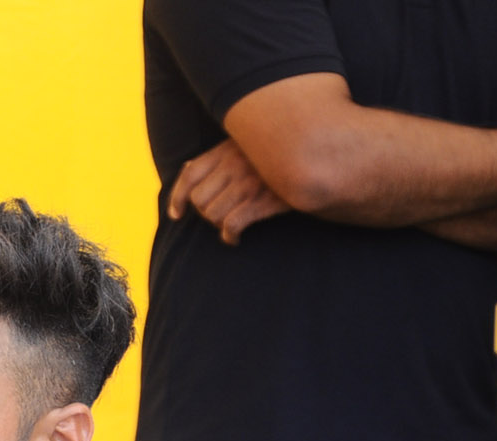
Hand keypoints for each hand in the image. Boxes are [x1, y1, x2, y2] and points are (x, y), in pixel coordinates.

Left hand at [167, 138, 292, 243]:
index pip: (190, 175)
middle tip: (220, 216)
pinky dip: (229, 236)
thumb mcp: (246, 144)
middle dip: (205, 213)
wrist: (320, 152)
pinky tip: (234, 239)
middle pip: (200, 200)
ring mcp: (250, 181)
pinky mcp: (265, 199)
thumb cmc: (280, 152)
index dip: (177, 198)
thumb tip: (187, 167)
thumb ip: (218, 154)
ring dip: (219, 225)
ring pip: (213, 214)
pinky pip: (233, 224)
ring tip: (231, 225)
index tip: (176, 215)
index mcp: (227, 149)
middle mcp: (235, 164)